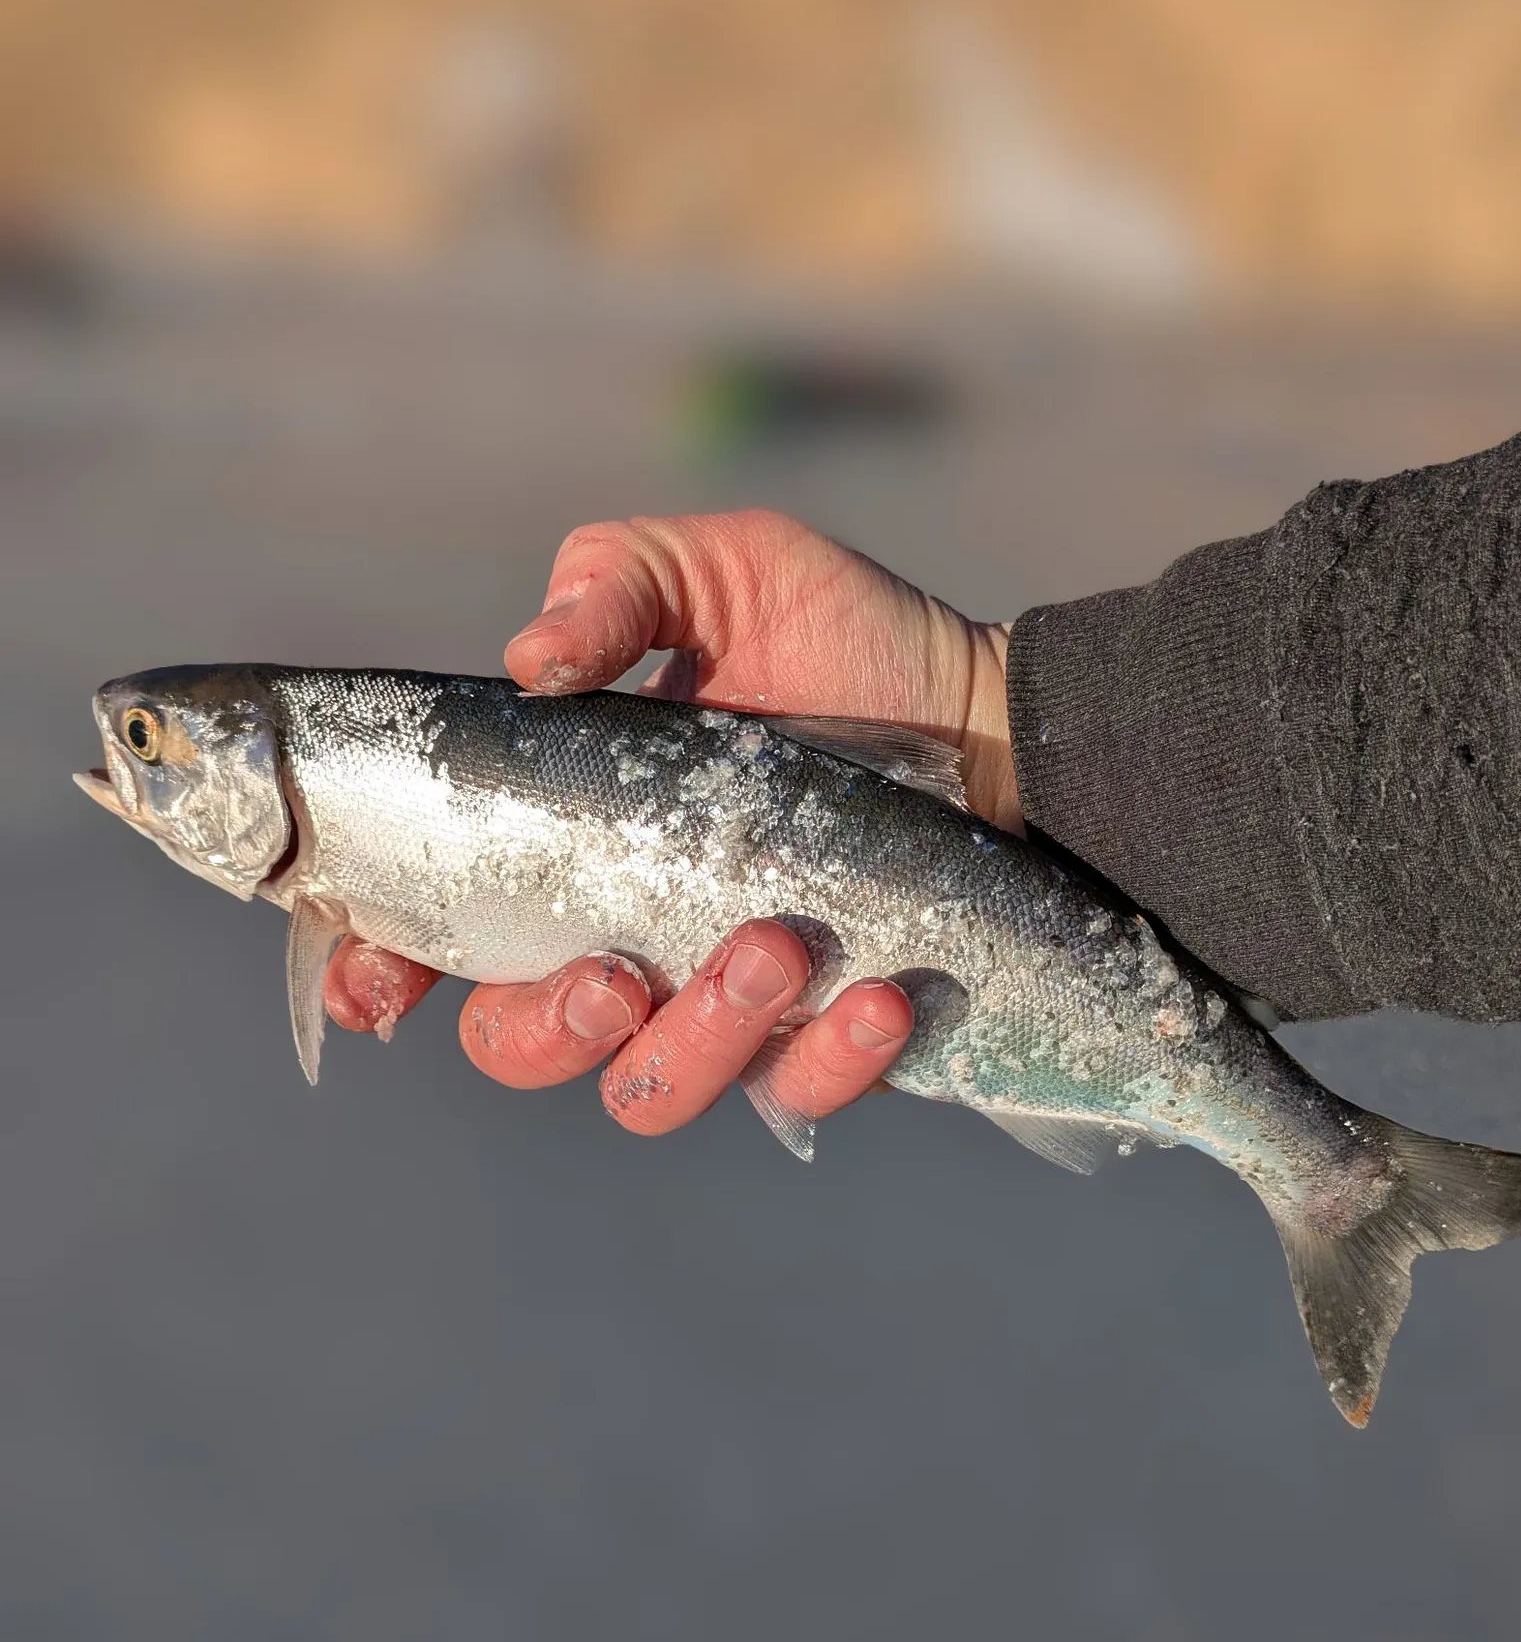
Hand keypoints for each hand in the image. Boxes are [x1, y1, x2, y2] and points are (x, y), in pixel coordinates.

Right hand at [324, 510, 1016, 1136]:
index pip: (442, 933)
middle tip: (615, 970)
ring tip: (778, 945)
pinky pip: (796, 1094)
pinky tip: (876, 995)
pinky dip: (828, 1061)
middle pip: (524, 1046)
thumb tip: (531, 660)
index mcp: (574, 844)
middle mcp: (631, 937)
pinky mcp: (826, 1037)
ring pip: (651, 1090)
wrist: (990, 712)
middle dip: (549, 1029)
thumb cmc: (842, 638)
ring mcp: (726, 1000)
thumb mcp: (724, 572)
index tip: (384, 979)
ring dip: (697, 1037)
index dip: (386, 969)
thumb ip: (617, 582)